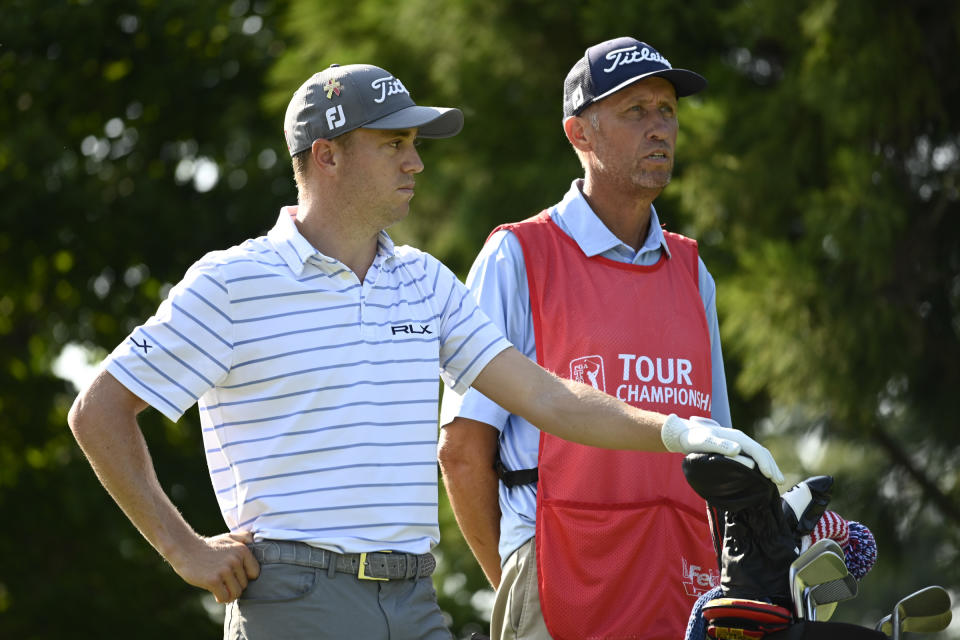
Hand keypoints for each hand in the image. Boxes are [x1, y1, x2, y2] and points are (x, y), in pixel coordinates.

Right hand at [170, 531, 260, 603]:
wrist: (185, 549)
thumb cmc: (209, 546)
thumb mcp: (229, 537)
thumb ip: (244, 538)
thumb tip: (256, 541)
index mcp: (242, 550)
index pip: (254, 573)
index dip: (245, 577)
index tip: (235, 576)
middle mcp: (236, 559)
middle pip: (245, 584)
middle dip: (235, 586)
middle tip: (225, 582)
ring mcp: (225, 570)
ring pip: (236, 593)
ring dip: (229, 594)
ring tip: (222, 589)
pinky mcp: (213, 580)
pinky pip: (224, 597)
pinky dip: (221, 598)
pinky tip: (215, 593)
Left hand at [661, 414, 783, 483]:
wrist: (684, 434)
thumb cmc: (693, 438)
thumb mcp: (704, 441)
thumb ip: (719, 445)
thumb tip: (738, 450)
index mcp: (736, 437)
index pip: (756, 450)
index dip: (765, 463)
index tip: (770, 477)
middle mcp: (740, 439)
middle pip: (761, 452)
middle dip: (772, 466)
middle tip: (779, 482)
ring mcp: (738, 444)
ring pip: (759, 455)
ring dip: (769, 467)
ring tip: (776, 480)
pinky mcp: (735, 450)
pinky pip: (753, 457)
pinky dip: (762, 466)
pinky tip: (763, 476)